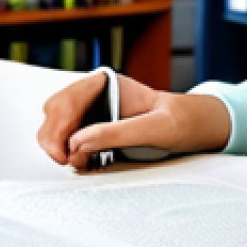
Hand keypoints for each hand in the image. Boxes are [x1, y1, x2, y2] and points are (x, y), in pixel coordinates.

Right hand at [37, 72, 231, 169]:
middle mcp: (95, 95)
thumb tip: (79, 141)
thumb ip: (119, 132)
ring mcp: (92, 112)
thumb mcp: (157, 127)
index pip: (68, 98)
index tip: (65, 149)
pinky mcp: (93, 130)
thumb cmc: (180, 120)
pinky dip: (69, 154)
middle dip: (55, 138)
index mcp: (108, 83)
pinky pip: (68, 141)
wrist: (191, 128)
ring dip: (61, 147)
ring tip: (82, 162)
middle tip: (69, 161)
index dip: (59, 123)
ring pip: (57, 128)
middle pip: (55, 113)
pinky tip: (84, 162)